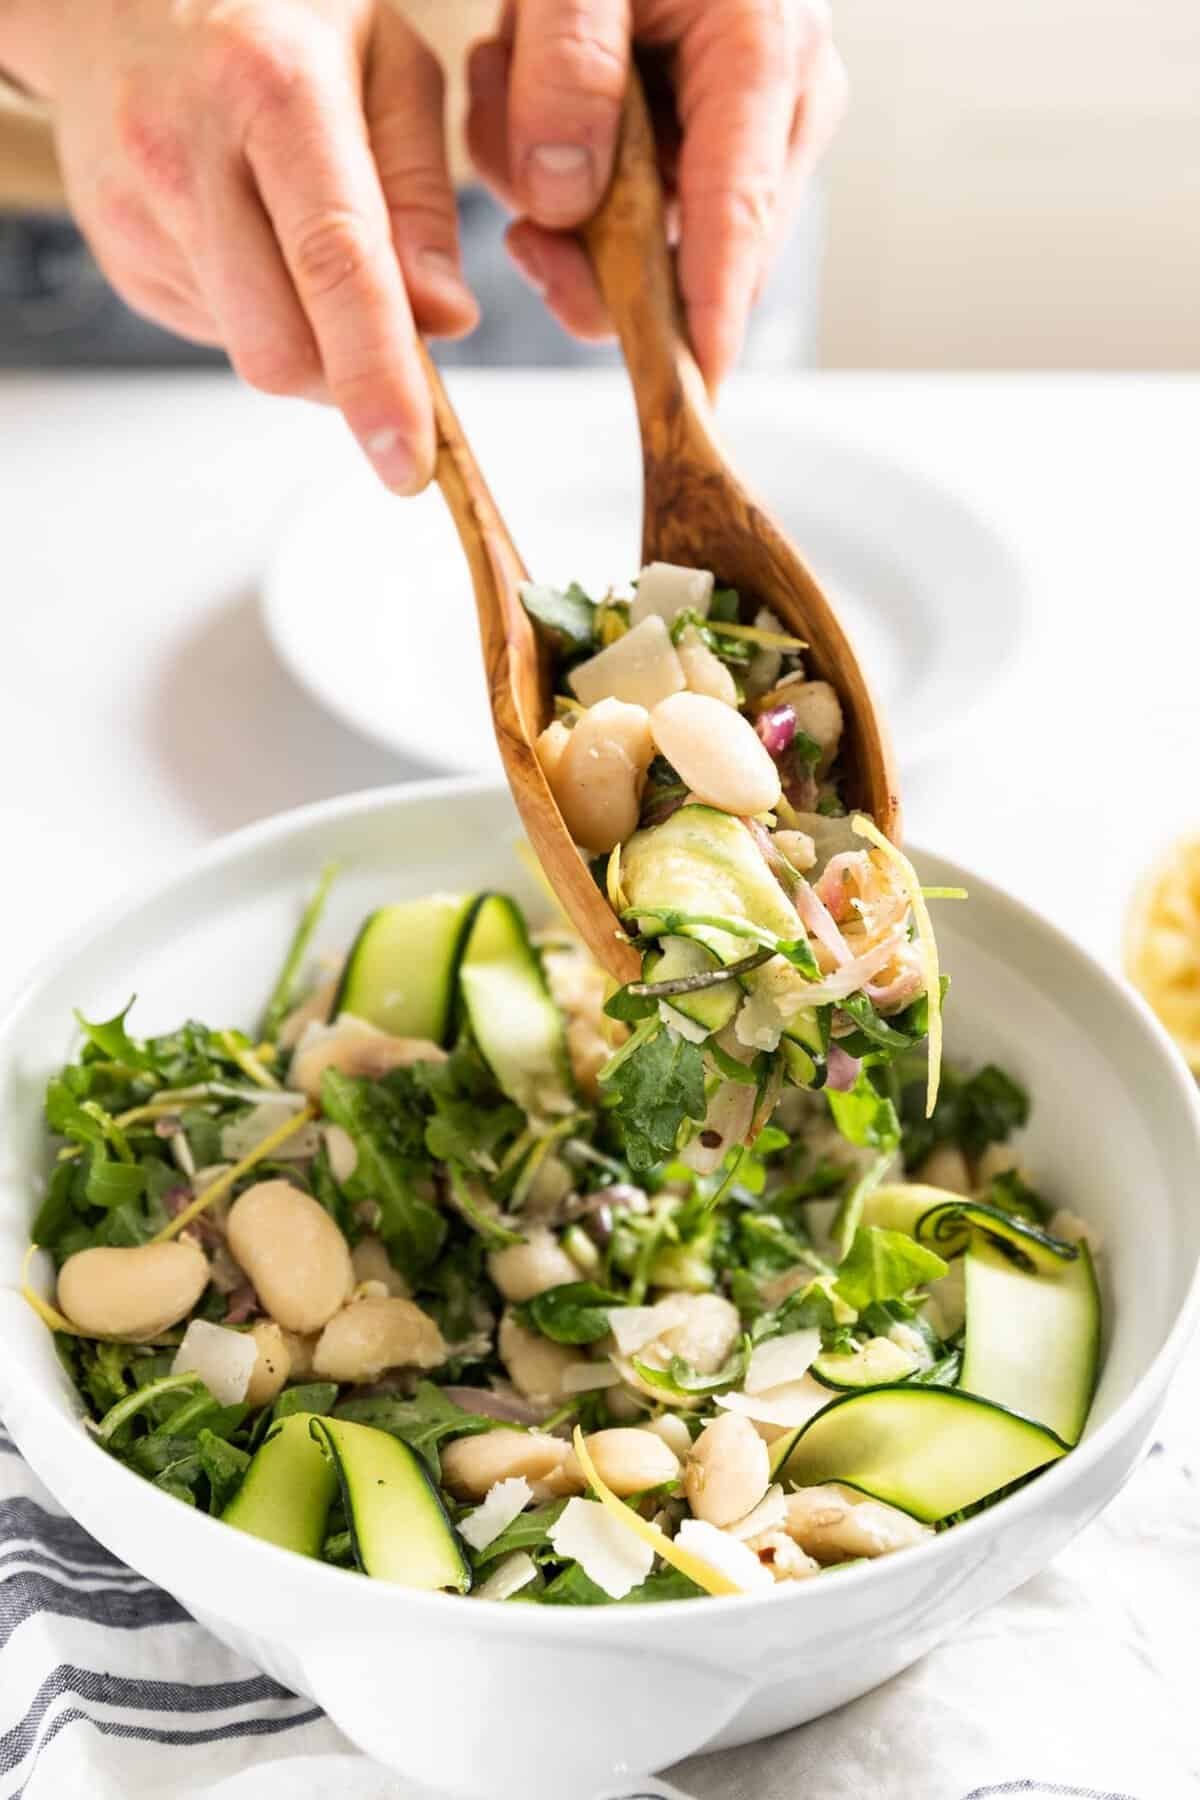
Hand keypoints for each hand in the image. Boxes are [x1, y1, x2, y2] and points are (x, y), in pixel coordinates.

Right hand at [3, 0, 476, 491]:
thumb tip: (445, 322)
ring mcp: (138, 209)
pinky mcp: (120, 254)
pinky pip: (219, 332)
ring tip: (304, 240)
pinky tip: (252, 236)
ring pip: (250, 353)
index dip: (377, 377)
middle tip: (392, 342)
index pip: (335, 263)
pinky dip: (261, 314)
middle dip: (352, 378)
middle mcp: (188, 149)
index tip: (408, 461)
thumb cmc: (277, 15)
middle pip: (280, 346)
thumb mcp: (388, 59)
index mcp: (273, 86)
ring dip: (310, 341)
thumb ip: (422, 194)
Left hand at [467, 0, 845, 385]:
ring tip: (518, 95)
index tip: (690, 396)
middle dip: (598, 257)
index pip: (736, 224)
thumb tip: (564, 202)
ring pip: (651, 237)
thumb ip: (569, 76)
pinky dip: (560, 170)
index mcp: (768, 57)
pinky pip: (627, 202)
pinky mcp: (701, 137)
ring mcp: (746, 128)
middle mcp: (778, 106)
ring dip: (562, 199)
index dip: (708, 321)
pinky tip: (533, 95)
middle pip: (700, 254)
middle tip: (525, 233)